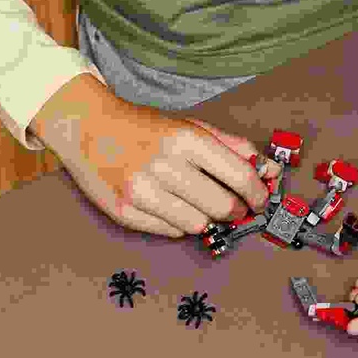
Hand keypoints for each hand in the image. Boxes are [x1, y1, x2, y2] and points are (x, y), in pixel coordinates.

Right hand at [30, 74, 275, 236]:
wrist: (88, 128)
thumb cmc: (144, 128)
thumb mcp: (190, 125)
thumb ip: (233, 146)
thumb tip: (270, 170)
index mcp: (185, 139)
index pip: (239, 176)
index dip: (258, 194)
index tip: (261, 200)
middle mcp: (164, 166)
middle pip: (222, 207)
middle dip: (236, 212)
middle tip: (234, 208)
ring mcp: (142, 192)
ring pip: (197, 225)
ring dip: (205, 218)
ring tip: (195, 203)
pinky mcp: (125, 212)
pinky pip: (170, 232)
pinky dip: (177, 223)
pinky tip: (169, 205)